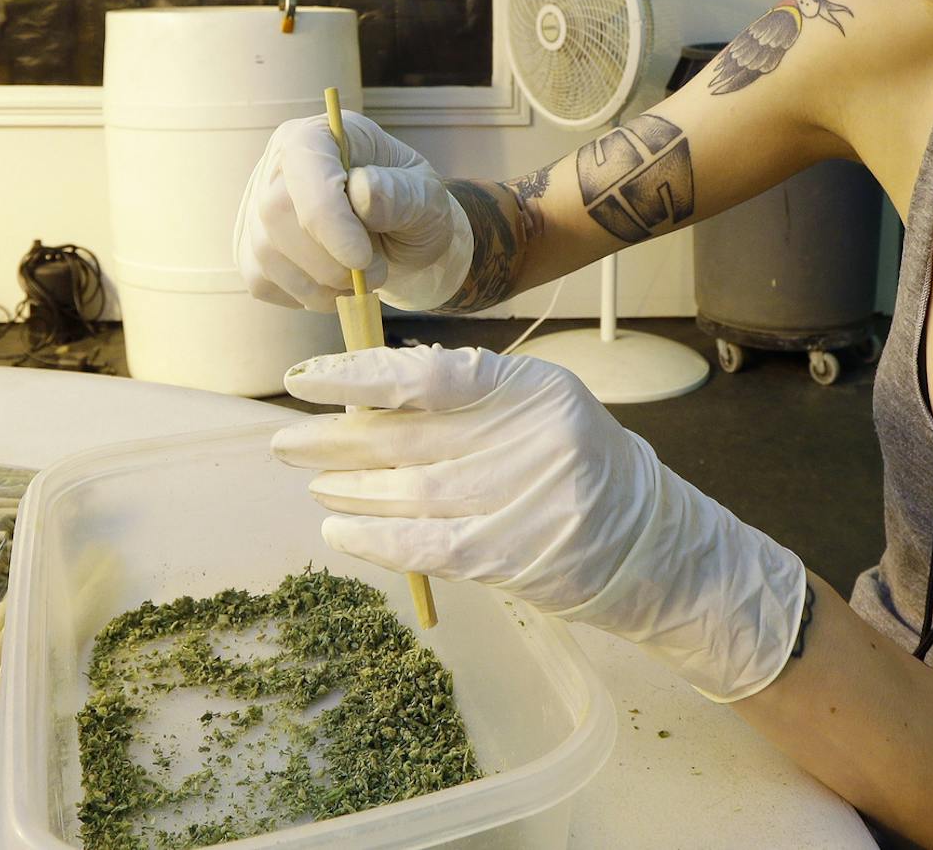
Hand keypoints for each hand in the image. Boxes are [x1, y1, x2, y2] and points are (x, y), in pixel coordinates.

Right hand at [232, 110, 470, 310]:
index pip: (305, 163)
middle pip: (277, 212)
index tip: (361, 257)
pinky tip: (335, 285)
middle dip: (330, 260)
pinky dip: (306, 296)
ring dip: (322, 284)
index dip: (327, 216)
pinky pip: (264, 282)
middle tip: (376, 272)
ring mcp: (258, 208)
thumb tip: (361, 193)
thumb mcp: (426, 195)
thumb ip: (399, 193)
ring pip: (267, 254)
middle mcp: (278, 165)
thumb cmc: (411, 207)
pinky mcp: (252, 250)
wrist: (402, 240)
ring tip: (362, 279)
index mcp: (320, 136)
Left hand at [271, 344, 809, 702]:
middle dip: (335, 438)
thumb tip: (364, 394)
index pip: (428, 375)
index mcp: (532, 386)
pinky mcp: (515, 557)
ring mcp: (525, 499)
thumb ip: (463, 398)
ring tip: (313, 480)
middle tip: (285, 440)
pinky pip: (427, 546)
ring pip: (409, 491)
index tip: (304, 382)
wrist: (646, 539)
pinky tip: (337, 528)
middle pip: (408, 437)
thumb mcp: (533, 407)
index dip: (357, 377)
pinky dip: (375, 538)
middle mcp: (530, 437)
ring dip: (348, 487)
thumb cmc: (573, 463)